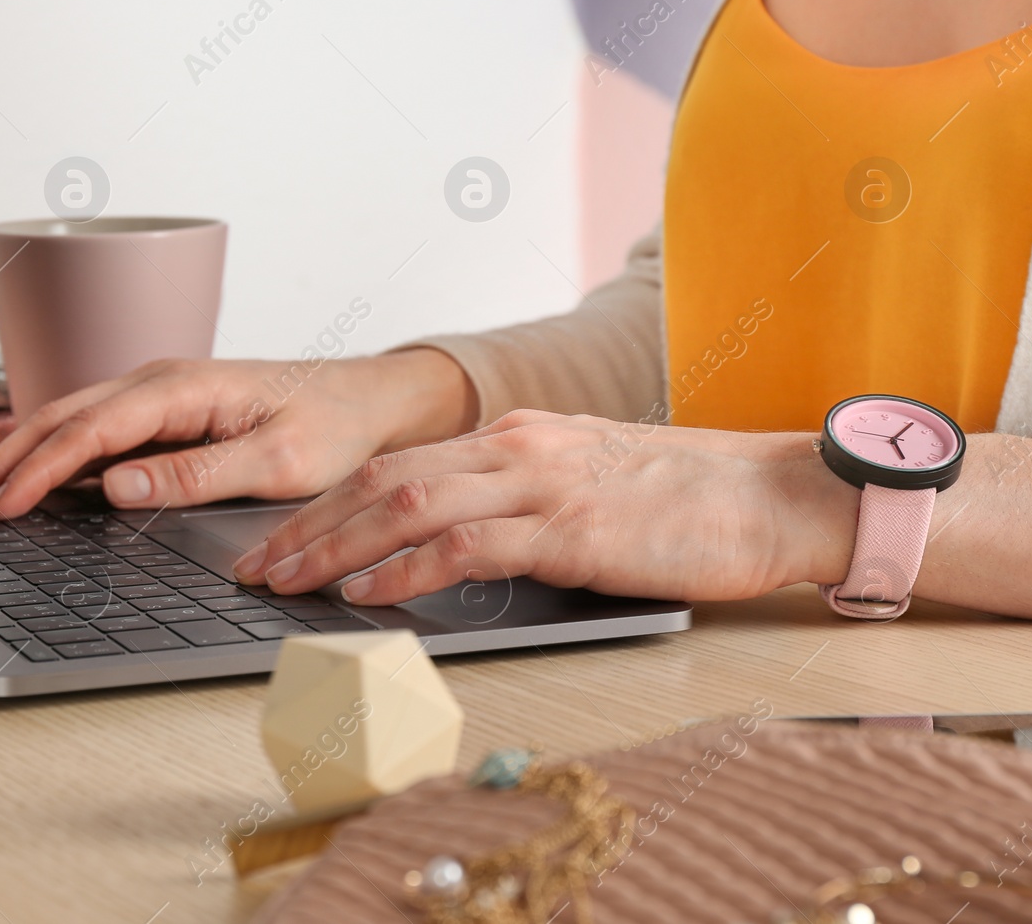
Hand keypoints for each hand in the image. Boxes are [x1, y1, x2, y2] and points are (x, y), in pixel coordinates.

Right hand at [0, 349, 475, 519]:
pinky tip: (31, 479)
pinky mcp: (165, 410)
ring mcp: (159, 393)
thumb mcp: (277, 461)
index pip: (91, 430)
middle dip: (5, 461)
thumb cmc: (330, 426)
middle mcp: (161, 381)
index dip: (39, 471)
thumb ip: (197, 473)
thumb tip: (117, 485)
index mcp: (184, 387)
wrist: (366, 400)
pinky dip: (53, 453)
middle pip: (62, 418)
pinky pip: (96, 429)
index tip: (1, 508)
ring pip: (71, 419)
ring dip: (21, 455)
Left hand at [231, 410, 859, 605]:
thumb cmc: (690, 500)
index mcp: (517, 435)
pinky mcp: (570, 528)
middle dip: (308, 523)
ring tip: (286, 583)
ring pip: (406, 504)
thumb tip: (455, 544)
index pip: (396, 461)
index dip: (327, 501)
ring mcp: (541, 482)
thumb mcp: (589, 481)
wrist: (777, 495)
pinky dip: (404, 570)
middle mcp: (517, 447)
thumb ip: (522, 500)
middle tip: (255, 565)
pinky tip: (366, 596)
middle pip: (381, 476)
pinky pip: (465, 545)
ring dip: (335, 546)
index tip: (281, 537)